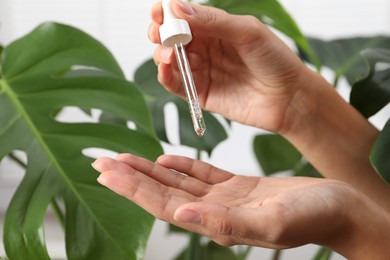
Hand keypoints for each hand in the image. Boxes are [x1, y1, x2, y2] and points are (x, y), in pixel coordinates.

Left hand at [92, 154, 389, 257]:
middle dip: (131, 176)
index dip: (133, 187)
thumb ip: (225, 224)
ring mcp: (225, 199)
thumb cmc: (314, 217)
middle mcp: (214, 211)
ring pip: (178, 181)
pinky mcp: (238, 187)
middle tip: (101, 159)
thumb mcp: (271, 223)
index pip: (163, 203)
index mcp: (217, 222)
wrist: (340, 209)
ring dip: (150, 169)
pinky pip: (203, 174)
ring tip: (124, 157)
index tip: (106, 169)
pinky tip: (165, 158)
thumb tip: (181, 214)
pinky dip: (181, 165)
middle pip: (163, 191)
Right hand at [149, 0, 313, 132]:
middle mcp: (206, 48)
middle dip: (160, 33)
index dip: (168, 12)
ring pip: (169, 60)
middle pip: (172, 38)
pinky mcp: (200, 93)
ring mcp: (201, 71)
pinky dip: (165, 75)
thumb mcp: (247, 32)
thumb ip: (214, 22)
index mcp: (216, 29)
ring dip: (162, 54)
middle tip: (158, 33)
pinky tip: (166, 68)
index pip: (184, 17)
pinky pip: (175, 83)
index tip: (159, 11)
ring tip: (168, 53)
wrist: (289, 98)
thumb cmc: (275, 60)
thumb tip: (178, 7)